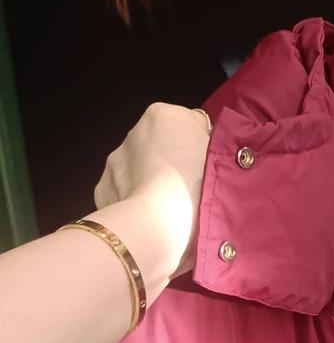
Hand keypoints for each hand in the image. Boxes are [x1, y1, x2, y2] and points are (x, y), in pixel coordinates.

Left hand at [94, 103, 211, 281]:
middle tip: (192, 195)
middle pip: (161, 147)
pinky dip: (134, 205)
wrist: (159, 227)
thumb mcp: (223, 159)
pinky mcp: (102, 190)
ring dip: (152, 185)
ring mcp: (114, 162)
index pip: (189, 124)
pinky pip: (124, 194)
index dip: (202, 148)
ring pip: (139, 170)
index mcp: (164, 115)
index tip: (211, 172)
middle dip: (173, 166)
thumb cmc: (198, 188)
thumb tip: (207, 153)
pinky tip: (149, 222)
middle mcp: (134, 132)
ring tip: (170, 213)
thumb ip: (214, 147)